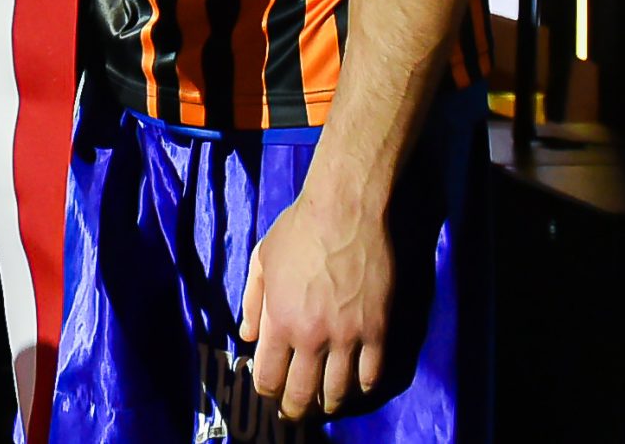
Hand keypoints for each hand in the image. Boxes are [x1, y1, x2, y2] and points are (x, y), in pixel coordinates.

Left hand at [239, 181, 392, 422]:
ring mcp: (348, 337)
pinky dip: (363, 387)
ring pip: (339, 392)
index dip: (267, 392)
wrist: (347, 210)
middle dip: (296, 410)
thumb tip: (246, 336)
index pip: (269, 377)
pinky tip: (357, 386)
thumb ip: (252, 300)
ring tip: (326, 405)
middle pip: (302, 394)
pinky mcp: (378, 330)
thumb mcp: (263, 259)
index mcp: (279, 321)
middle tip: (296, 413)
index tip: (269, 392)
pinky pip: (371, 374)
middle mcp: (312, 337)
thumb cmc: (300, 229)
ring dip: (329, 404)